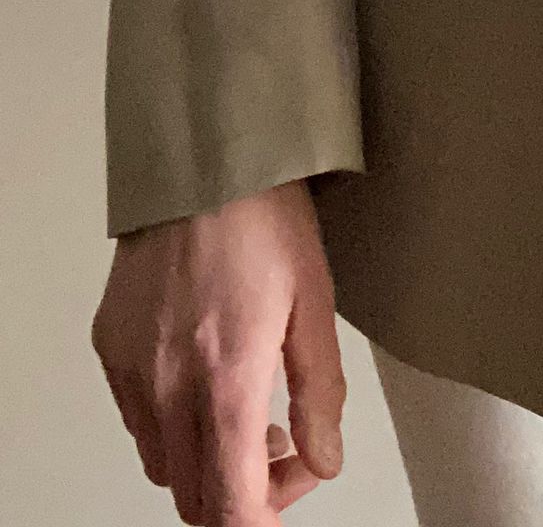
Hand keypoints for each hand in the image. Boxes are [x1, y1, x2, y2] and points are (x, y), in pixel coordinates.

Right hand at [91, 178, 345, 524]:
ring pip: (163, 463)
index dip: (261, 522)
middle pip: (194, 498)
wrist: (202, 160)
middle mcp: (169, 387)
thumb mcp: (315, 301)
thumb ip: (320, 392)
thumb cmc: (265, 218)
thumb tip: (324, 460)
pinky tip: (207, 377)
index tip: (283, 506)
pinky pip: (138, 418)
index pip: (231, 505)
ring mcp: (132, 370)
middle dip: (241, 494)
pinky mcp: (110, 348)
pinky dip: (173, 423)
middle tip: (284, 449)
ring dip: (207, 461)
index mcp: (226, 381)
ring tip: (251, 411)